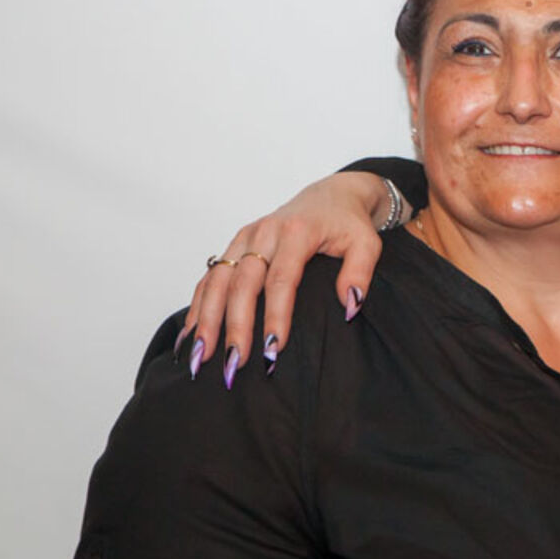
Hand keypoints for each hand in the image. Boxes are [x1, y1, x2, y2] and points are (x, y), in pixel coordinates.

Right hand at [181, 173, 389, 380]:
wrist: (331, 196)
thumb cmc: (349, 224)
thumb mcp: (368, 243)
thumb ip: (360, 273)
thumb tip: (349, 307)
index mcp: (297, 232)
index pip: (281, 279)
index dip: (275, 315)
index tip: (273, 349)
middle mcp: (264, 232)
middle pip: (242, 283)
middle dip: (234, 325)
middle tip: (233, 363)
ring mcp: (245, 238)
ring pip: (218, 280)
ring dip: (207, 320)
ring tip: (200, 356)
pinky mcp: (235, 245)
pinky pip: (211, 277)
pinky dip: (199, 305)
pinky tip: (191, 334)